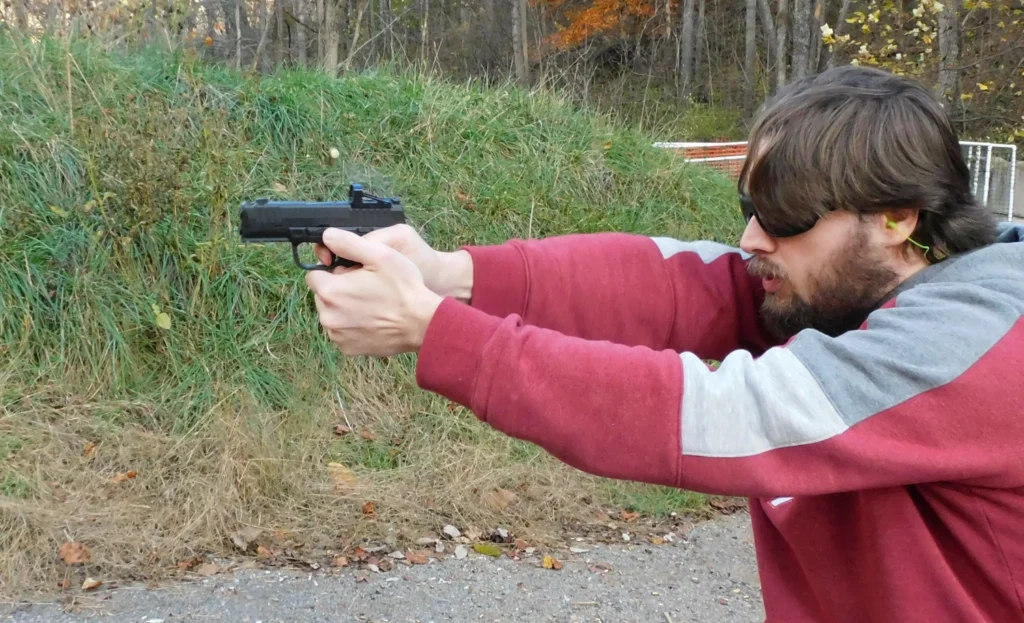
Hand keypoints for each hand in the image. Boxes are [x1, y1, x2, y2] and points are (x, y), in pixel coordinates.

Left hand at [305, 228, 442, 356]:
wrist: (422, 324)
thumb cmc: (404, 288)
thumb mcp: (380, 255)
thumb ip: (348, 243)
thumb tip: (327, 236)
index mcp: (330, 291)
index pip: (314, 275)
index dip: (334, 271)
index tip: (354, 274)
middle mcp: (328, 316)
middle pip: (322, 296)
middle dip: (338, 290)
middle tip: (366, 288)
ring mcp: (337, 336)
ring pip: (332, 314)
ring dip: (344, 309)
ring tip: (371, 305)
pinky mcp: (348, 349)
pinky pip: (342, 332)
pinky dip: (352, 326)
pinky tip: (372, 320)